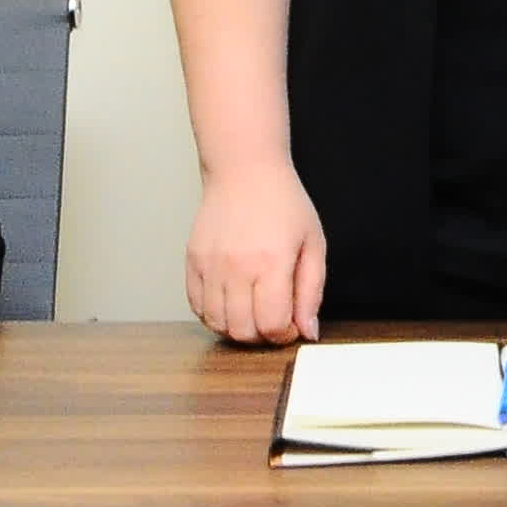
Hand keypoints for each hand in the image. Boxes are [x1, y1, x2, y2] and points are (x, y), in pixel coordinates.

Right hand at [185, 157, 325, 344]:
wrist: (245, 170)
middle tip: (272, 321)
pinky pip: (196, 307)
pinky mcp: (193, 261)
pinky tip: (230, 303)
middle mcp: (237, 267)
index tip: (291, 325)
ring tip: (252, 311)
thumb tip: (307, 330)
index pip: (272, 325)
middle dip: (261, 337)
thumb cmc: (283, 203)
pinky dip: (213, 315)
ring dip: (236, 328)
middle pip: (242, 331)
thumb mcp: (313, 243)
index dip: (285, 335)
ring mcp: (211, 265)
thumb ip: (312, 291)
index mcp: (272, 262)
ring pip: (217, 323)